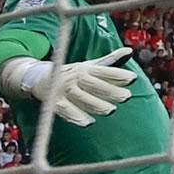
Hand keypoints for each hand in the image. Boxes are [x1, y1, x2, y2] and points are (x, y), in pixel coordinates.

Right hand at [0, 47, 136, 126]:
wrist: (40, 78)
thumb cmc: (73, 74)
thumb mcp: (91, 66)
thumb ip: (111, 62)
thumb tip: (130, 51)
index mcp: (86, 68)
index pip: (103, 71)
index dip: (117, 75)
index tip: (132, 79)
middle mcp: (75, 77)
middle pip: (93, 84)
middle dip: (110, 91)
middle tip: (126, 97)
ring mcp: (63, 89)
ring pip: (81, 98)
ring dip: (96, 104)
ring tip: (111, 110)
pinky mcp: (54, 101)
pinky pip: (65, 110)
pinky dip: (75, 116)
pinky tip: (88, 122)